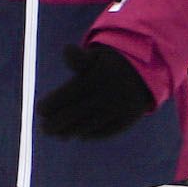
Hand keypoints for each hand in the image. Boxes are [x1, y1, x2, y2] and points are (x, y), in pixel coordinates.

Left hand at [35, 42, 156, 140]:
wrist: (147, 70)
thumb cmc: (111, 63)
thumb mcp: (97, 55)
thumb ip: (79, 58)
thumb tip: (66, 50)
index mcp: (98, 76)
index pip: (70, 93)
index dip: (52, 103)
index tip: (40, 110)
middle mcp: (109, 94)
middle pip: (77, 112)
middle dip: (57, 123)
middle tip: (44, 129)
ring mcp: (119, 107)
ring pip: (90, 124)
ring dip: (71, 131)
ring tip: (58, 134)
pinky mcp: (129, 118)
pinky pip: (108, 130)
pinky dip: (93, 134)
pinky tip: (80, 135)